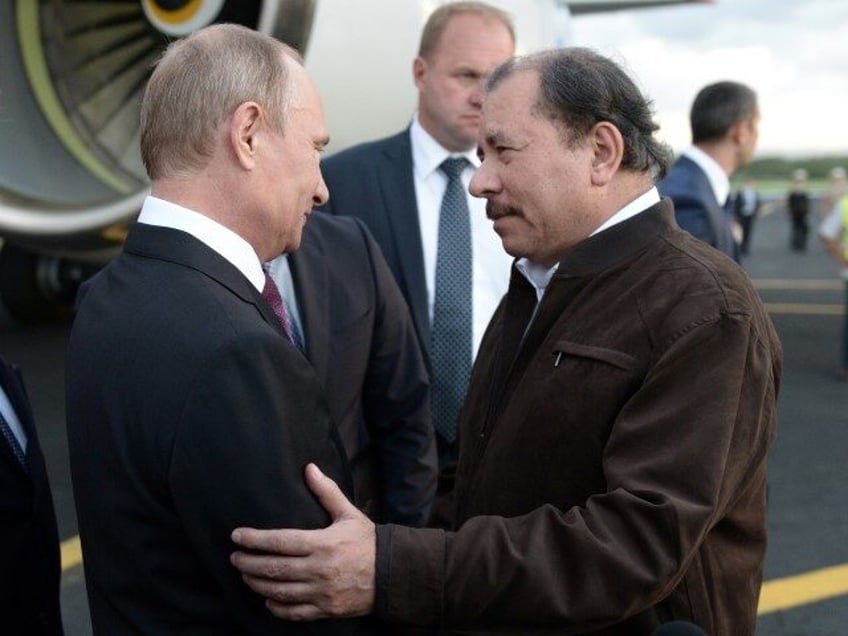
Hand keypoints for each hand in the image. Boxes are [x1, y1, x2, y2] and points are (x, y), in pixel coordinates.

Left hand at [230, 463, 375, 619]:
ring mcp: (321, 592)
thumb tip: (309, 468)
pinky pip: (294, 612)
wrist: (393, 573)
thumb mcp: (349, 514)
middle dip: (249, 564)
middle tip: (234, 558)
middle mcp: (319, 570)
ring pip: (279, 592)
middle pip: (274, 569)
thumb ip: (326, 492)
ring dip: (257, 584)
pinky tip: (268, 600)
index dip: (254, 539)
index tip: (237, 536)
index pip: (280, 542)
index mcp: (323, 544)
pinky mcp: (326, 609)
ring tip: (245, 575)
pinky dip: (277, 608)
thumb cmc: (368, 541)